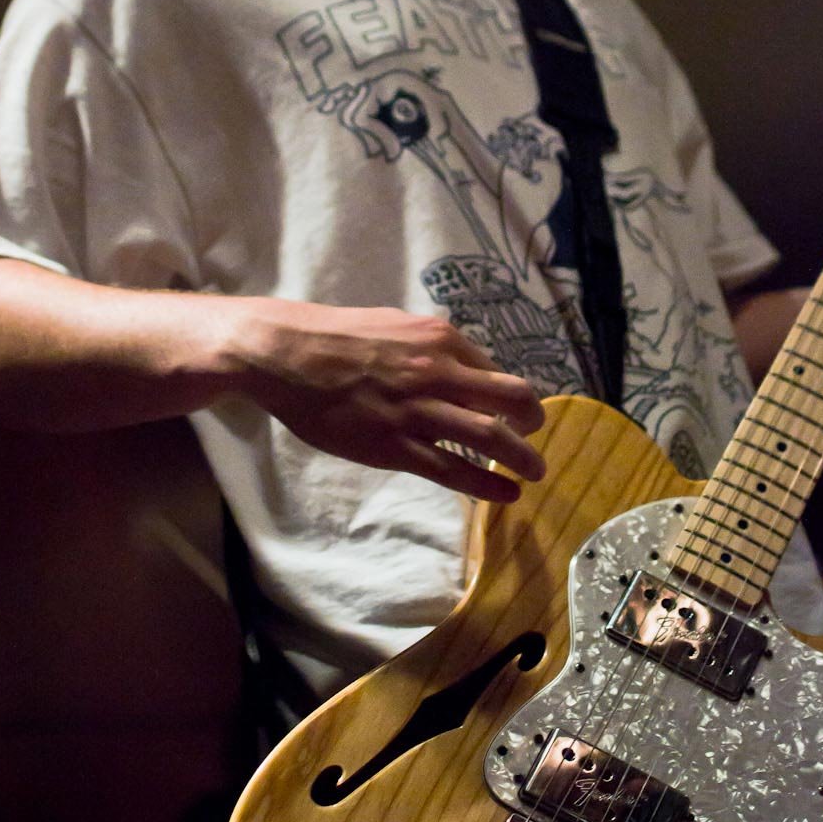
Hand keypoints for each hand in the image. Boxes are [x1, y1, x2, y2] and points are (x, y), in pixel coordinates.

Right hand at [243, 302, 546, 502]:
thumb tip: (459, 368)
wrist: (287, 355)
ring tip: (535, 473)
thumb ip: (431, 348)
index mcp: (440, 340)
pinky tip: (504, 495)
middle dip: (531, 422)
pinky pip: (452, 471)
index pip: (496, 370)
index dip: (510, 394)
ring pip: (489, 439)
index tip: (515, 410)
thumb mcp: (396, 326)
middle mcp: (438, 373)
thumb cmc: (336, 337)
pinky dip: (485, 486)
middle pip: (510, 400)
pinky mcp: (394, 447)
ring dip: (521, 458)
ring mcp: (418, 412)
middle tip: (535, 435)